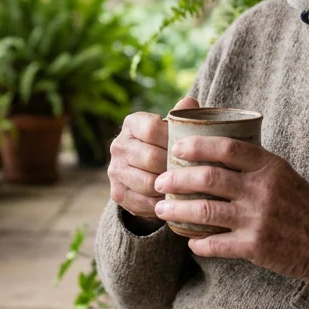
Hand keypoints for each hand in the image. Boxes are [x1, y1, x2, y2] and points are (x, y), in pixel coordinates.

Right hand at [107, 97, 199, 230]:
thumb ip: (182, 116)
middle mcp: (118, 145)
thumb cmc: (168, 145)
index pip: (152, 128)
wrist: (149, 171)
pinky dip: (161, 204)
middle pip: (150, 157)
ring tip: (186, 188)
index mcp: (132, 123)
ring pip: (147, 182)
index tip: (190, 148)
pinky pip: (142, 202)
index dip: (173, 139)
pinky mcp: (117, 193)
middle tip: (194, 173)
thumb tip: (190, 103)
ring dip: (168, 187)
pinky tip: (174, 201)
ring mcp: (114, 170)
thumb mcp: (175, 129)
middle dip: (174, 167)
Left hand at [153, 136, 308, 279]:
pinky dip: (198, 244)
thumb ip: (254, 164)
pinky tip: (190, 242)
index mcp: (269, 167)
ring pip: (205, 210)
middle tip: (160, 181)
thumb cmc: (302, 205)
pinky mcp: (255, 246)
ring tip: (161, 209)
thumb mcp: (283, 174)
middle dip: (176, 178)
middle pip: (208, 177)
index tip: (176, 148)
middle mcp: (261, 190)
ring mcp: (257, 219)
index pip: (227, 148)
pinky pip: (216, 244)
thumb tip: (215, 150)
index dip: (197, 145)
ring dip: (177, 210)